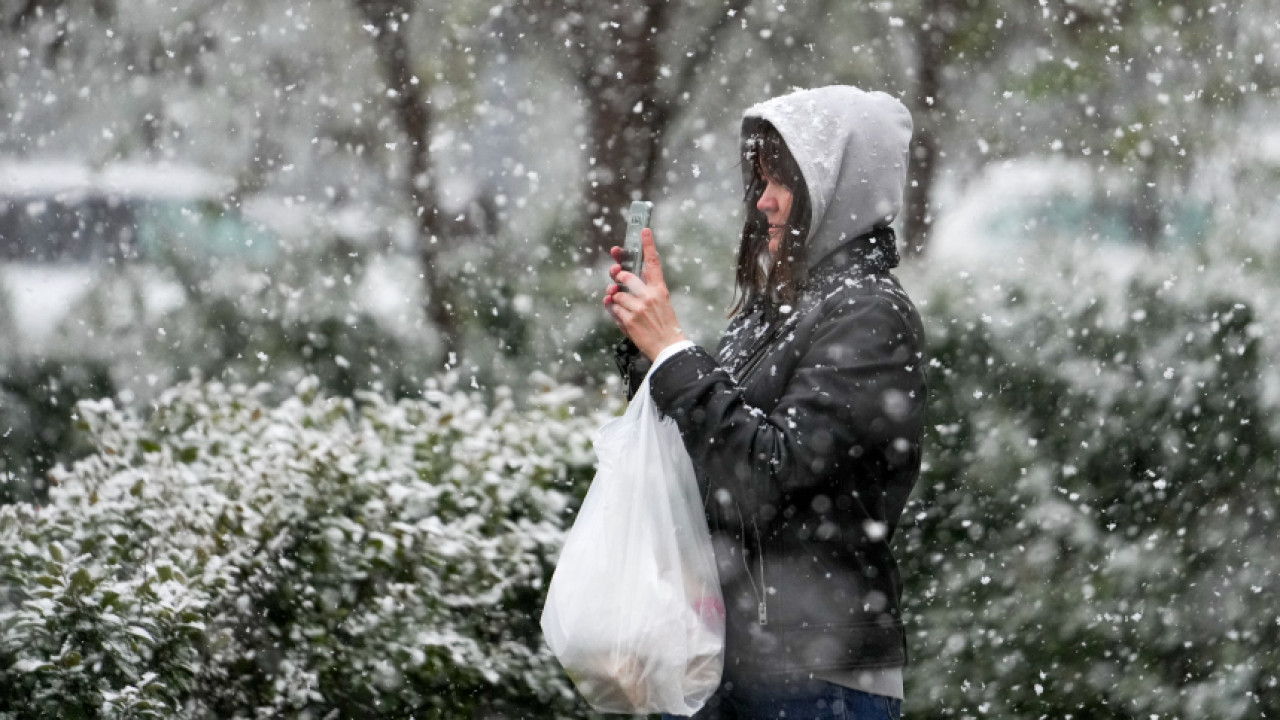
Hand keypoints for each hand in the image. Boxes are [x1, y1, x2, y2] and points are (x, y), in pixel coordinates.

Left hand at [603, 228, 687, 359]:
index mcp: (660, 290)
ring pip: (616, 293)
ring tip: (625, 307)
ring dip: (616, 298)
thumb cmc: (665, 325)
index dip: (648, 245)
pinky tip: (621, 314)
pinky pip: (612, 308)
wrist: (668, 348)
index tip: (644, 230)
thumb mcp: (663, 302)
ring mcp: (637, 308)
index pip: (654, 262)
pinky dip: (613, 310)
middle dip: (617, 275)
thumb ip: (648, 287)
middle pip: (625, 275)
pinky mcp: (628, 321)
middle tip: (616, 276)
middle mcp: (649, 296)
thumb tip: (629, 276)